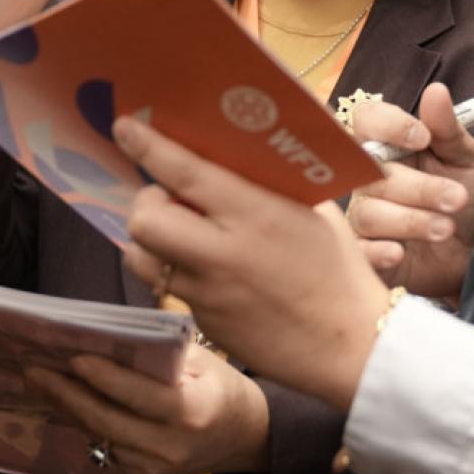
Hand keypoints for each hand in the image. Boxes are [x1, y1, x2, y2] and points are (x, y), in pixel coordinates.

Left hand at [24, 344, 269, 473]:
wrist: (246, 436)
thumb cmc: (224, 388)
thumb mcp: (205, 361)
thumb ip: (164, 354)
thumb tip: (114, 337)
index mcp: (191, 411)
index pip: (139, 394)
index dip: (104, 376)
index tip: (73, 357)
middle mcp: (170, 444)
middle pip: (107, 419)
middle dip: (67, 392)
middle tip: (36, 368)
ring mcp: (155, 465)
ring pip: (100, 434)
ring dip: (68, 407)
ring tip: (41, 381)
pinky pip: (105, 447)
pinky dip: (84, 423)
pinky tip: (64, 402)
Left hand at [115, 118, 392, 412]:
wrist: (348, 345)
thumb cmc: (339, 269)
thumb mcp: (317, 211)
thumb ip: (275, 181)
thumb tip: (250, 140)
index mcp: (257, 215)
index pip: (187, 174)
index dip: (150, 148)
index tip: (125, 127)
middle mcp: (223, 253)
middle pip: (146, 220)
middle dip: (145, 201)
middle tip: (166, 196)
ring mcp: (208, 293)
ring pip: (143, 258)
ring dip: (149, 239)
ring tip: (174, 231)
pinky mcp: (203, 322)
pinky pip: (168, 288)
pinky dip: (172, 270)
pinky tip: (200, 267)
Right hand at [347, 83, 473, 299]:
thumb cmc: (467, 196)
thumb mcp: (466, 160)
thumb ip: (448, 129)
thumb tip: (437, 91)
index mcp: (389, 145)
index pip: (367, 120)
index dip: (389, 125)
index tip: (422, 137)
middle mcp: (369, 177)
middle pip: (372, 172)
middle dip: (419, 187)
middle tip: (457, 198)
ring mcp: (365, 215)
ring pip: (369, 212)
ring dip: (411, 220)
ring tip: (446, 228)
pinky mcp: (368, 252)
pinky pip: (358, 251)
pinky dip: (376, 252)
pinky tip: (400, 253)